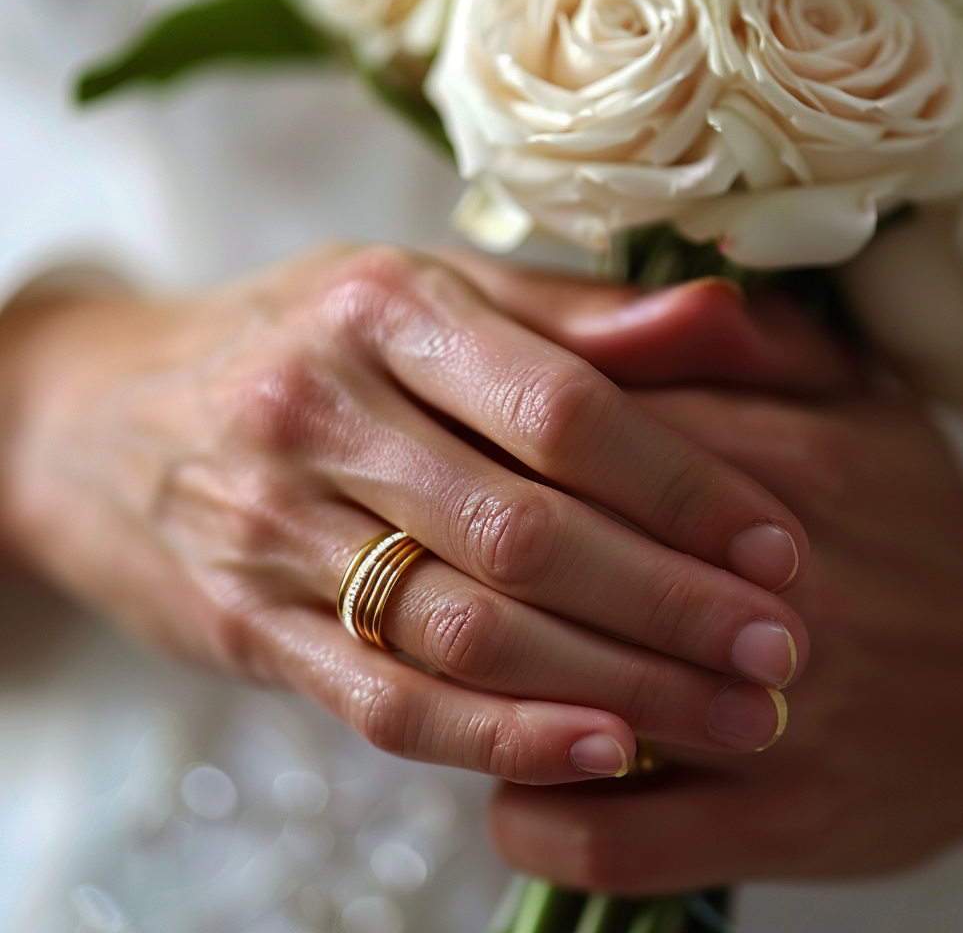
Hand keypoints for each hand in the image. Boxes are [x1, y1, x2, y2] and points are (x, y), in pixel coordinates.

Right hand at [0, 245, 810, 783]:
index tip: (779, 545)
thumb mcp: (417, 292)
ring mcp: (276, 526)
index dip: (683, 483)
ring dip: (612, 681)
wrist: (99, 417)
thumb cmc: (293, 338)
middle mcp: (324, 411)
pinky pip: (384, 697)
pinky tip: (598, 752)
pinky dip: (497, 736)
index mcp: (386, 308)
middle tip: (780, 649)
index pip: (562, 408)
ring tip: (727, 716)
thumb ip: (567, 314)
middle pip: (528, 529)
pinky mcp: (249, 624)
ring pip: (467, 625)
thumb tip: (716, 321)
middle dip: (671, 601)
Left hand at [489, 305, 962, 889]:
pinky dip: (533, 814)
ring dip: (477, 697)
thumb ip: (746, 346)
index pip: (585, 440)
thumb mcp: (848, 399)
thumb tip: (654, 307)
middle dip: (458, 563)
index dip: (488, 447)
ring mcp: (772, 725)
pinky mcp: (781, 828)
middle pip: (553, 575)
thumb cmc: (903, 514)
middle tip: (409, 554)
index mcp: (782, 468)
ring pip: (565, 714)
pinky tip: (513, 777)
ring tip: (441, 667)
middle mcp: (770, 598)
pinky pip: (606, 840)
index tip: (440, 451)